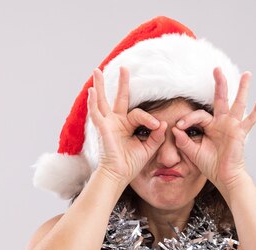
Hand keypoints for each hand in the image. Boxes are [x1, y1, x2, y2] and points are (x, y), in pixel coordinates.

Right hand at [88, 67, 166, 184]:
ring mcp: (108, 124)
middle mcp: (116, 122)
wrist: (119, 175)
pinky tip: (92, 91)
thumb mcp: (148, 148)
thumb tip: (164, 123)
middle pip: (119, 99)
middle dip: (123, 84)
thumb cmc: (130, 164)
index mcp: (127, 126)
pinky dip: (93, 102)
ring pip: (103, 101)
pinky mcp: (102, 128)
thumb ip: (157, 136)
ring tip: (97, 70)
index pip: (140, 114)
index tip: (157, 126)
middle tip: (124, 68)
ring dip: (100, 86)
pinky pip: (96, 113)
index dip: (150, 118)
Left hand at [170, 67, 255, 193]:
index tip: (180, 126)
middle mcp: (222, 123)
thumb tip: (175, 129)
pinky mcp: (240, 133)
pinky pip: (249, 121)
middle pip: (220, 99)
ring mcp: (233, 126)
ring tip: (247, 74)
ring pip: (238, 104)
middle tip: (217, 69)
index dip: (188, 119)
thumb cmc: (210, 165)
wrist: (224, 177)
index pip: (198, 115)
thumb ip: (184, 141)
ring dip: (242, 89)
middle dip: (219, 84)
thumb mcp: (193, 152)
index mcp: (210, 126)